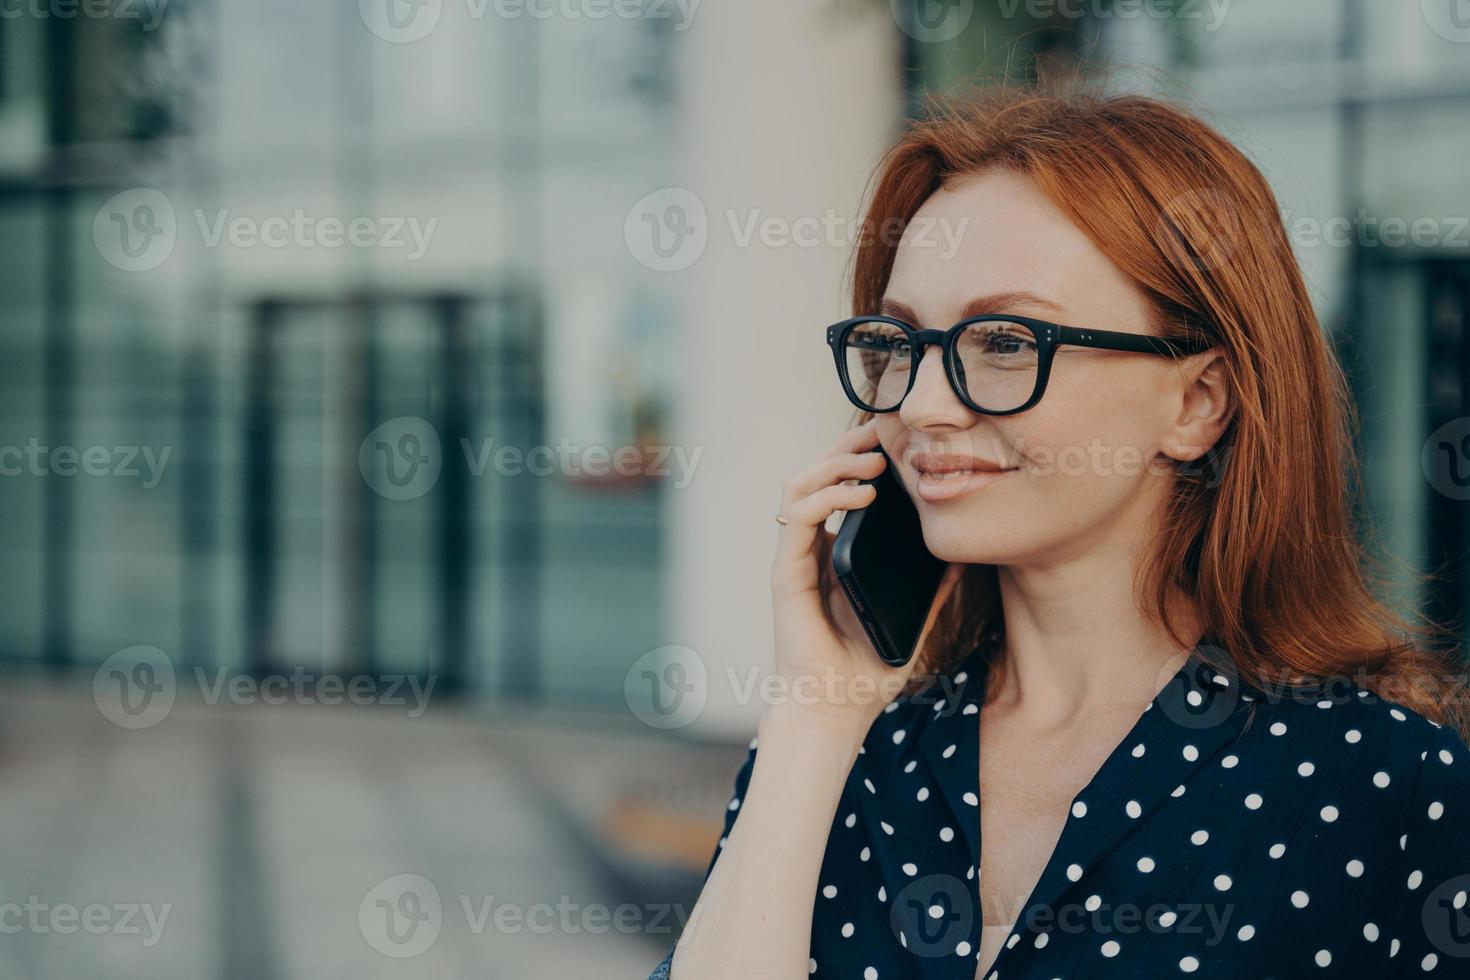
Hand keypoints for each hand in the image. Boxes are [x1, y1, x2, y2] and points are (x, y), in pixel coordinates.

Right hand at [769, 418, 958, 734]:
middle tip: (882, 430)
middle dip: (847, 446)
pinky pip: (798, 517)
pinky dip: (828, 497)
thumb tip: (968, 559)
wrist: (835, 708)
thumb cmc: (869, 671)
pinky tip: (862, 496)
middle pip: (817, 475)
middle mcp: (811, 548)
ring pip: (800, 485)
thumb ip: (936, 591)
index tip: (896, 439)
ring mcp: (796, 558)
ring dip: (835, 463)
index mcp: (836, 553)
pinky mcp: (786, 572)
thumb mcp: (916, 621)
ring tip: (874, 461)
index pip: (839, 488)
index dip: (861, 457)